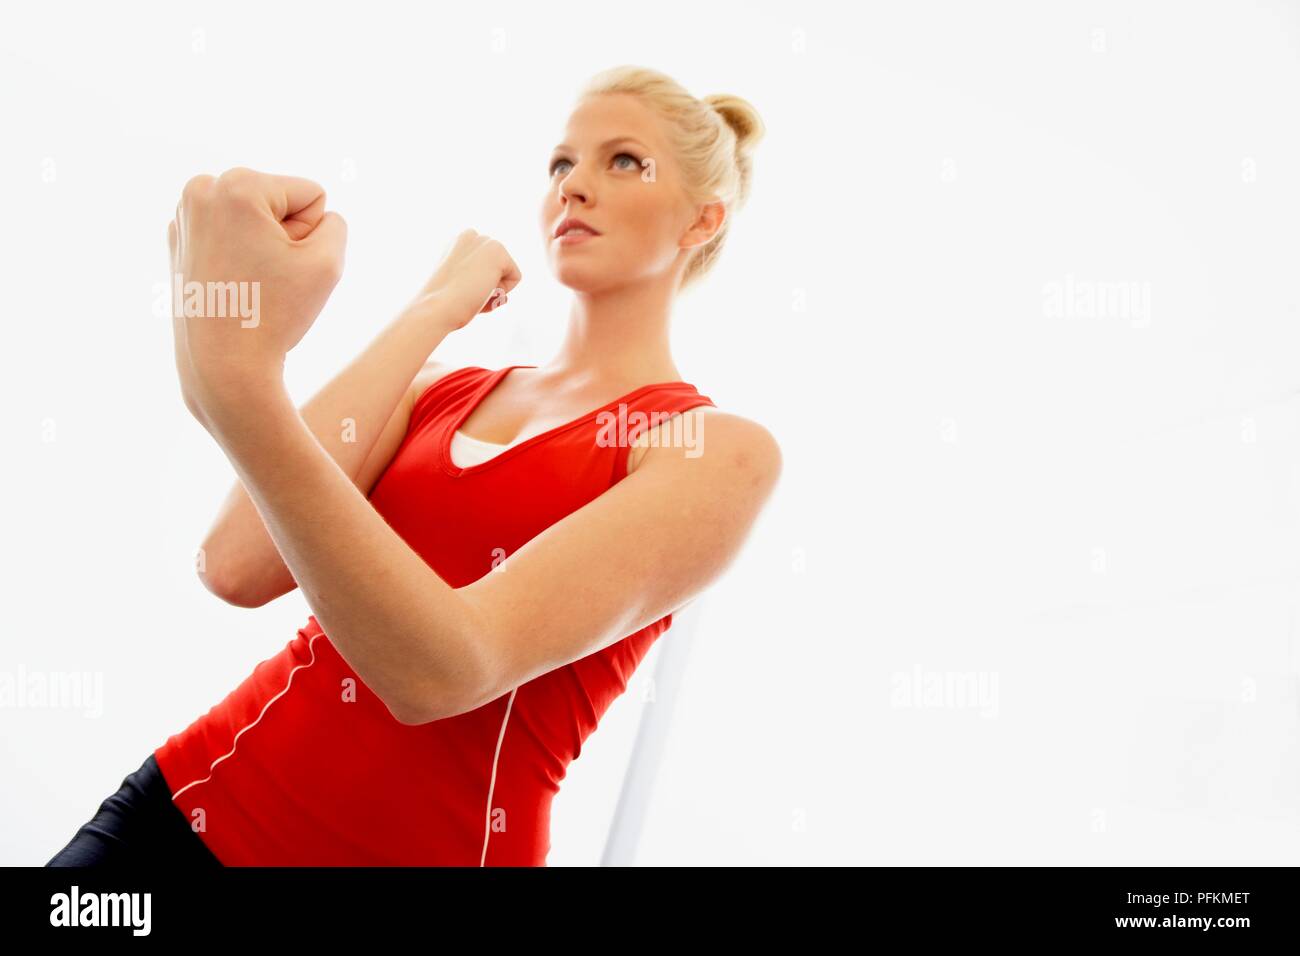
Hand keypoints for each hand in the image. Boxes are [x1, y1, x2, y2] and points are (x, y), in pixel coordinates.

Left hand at [167, 167, 346, 414]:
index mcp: (240, 183)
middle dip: (286, 238)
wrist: (224, 368)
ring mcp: (184, 215)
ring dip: (264, 248)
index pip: (312, 196)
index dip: (313, 236)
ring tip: (249, 283)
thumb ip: (335, 224)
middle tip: (267, 279)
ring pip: (256, 220)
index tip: (287, 268)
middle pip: (281, 203)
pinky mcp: (177, 242)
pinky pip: (231, 238)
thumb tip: (311, 217)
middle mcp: (204, 188)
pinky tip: (231, 286)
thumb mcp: (329, 262)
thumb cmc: (275, 315)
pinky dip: (239, 258)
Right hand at [405, 229, 521, 331]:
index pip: (485, 266)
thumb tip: (501, 295)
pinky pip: (515, 277)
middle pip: (498, 268)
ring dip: (494, 290)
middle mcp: (471, 234)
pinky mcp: (498, 251)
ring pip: (507, 273)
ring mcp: (485, 241)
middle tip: (466, 294)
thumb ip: (474, 279)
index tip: (460, 290)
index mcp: (458, 241)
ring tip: (473, 293)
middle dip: (488, 287)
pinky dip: (503, 291)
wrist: (436, 308)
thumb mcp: (456, 285)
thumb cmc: (442, 304)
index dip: (477, 285)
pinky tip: (483, 291)